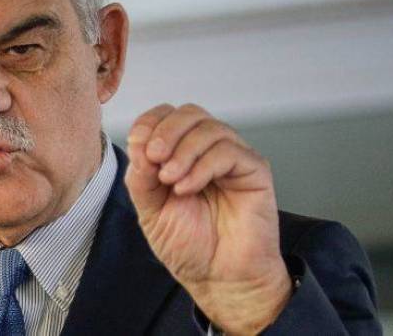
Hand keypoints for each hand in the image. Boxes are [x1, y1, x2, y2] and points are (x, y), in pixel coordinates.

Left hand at [124, 103, 291, 334]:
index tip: (138, 148)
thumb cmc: (189, 245)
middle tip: (153, 158)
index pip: (165, 116)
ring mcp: (232, 158)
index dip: (149, 124)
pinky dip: (202, 166)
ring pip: (209, 128)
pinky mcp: (254, 171)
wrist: (217, 279)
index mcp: (179, 153)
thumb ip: (141, 177)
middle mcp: (207, 150)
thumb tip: (139, 145)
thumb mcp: (149, 209)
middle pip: (189, 113)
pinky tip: (188, 188)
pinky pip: (229, 152)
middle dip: (165, 131)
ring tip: (170, 180)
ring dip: (183, 151)